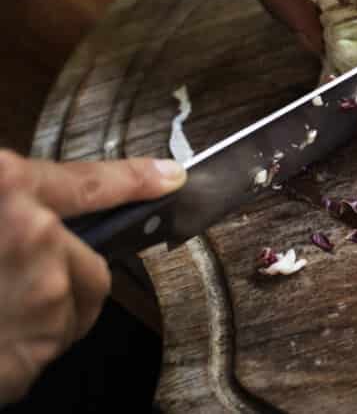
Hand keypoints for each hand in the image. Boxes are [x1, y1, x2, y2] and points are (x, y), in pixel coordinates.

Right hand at [0, 151, 185, 404]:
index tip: (173, 177)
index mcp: (2, 187)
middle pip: (88, 257)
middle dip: (63, 271)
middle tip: (10, 280)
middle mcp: (31, 235)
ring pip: (77, 299)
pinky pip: (54, 339)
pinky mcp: (33, 346)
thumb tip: (41, 212)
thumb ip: (9, 201)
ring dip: (50, 305)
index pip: (87, 181)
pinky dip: (32, 339)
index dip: (135, 178)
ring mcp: (39, 292)